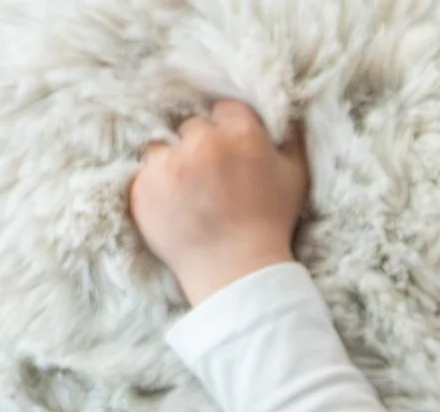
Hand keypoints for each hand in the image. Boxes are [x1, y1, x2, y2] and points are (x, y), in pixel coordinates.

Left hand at [130, 100, 308, 304]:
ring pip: (161, 147)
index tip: (231, 156)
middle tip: (211, 181)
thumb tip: (283, 113)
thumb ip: (289, 138)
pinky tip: (175, 209)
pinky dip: (155, 189)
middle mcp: (203, 142)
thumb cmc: (271, 224)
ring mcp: (170, 164)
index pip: (224, 110)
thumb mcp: (295, 177)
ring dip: (171, 164)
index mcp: (242, 134)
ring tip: (189, 195)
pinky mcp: (145, 187)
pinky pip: (144, 174)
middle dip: (199, 147)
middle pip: (191, 127)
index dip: (228, 132)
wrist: (238, 272)